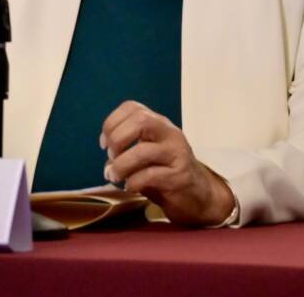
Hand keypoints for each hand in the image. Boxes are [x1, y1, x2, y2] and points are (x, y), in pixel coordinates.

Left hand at [100, 101, 234, 225]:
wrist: (199, 195)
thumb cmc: (167, 173)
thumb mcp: (148, 154)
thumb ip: (129, 150)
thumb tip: (108, 161)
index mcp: (159, 124)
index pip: (132, 107)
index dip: (112, 122)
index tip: (104, 144)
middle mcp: (169, 133)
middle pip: (140, 121)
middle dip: (117, 139)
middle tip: (111, 157)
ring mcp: (177, 153)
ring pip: (142, 151)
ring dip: (121, 166)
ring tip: (114, 177)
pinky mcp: (180, 176)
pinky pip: (150, 175)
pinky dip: (133, 182)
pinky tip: (131, 187)